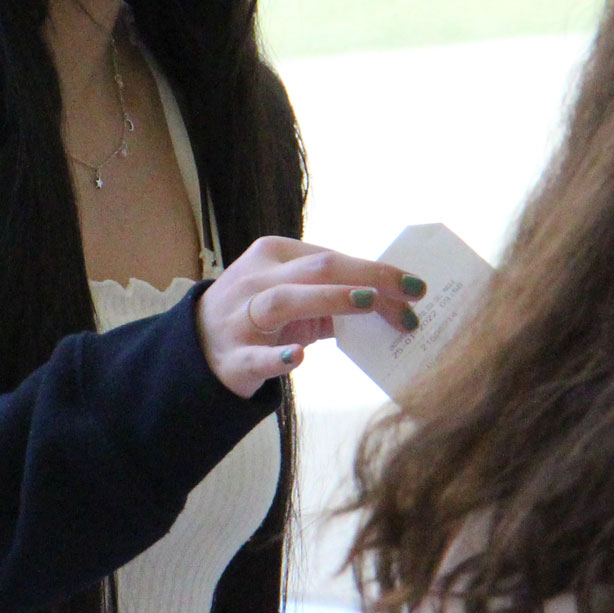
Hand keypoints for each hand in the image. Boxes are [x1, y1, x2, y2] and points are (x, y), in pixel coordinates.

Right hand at [195, 237, 426, 397]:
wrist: (196, 350)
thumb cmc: (259, 317)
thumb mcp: (293, 295)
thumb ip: (334, 295)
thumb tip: (397, 303)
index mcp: (274, 255)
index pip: (333, 257)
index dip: (378, 272)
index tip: (417, 289)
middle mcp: (257, 279)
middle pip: (316, 270)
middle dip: (368, 279)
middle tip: (412, 295)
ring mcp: (241, 317)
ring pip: (285, 301)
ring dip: (330, 299)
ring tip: (369, 304)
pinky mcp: (233, 358)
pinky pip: (256, 356)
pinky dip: (278, 356)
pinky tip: (299, 356)